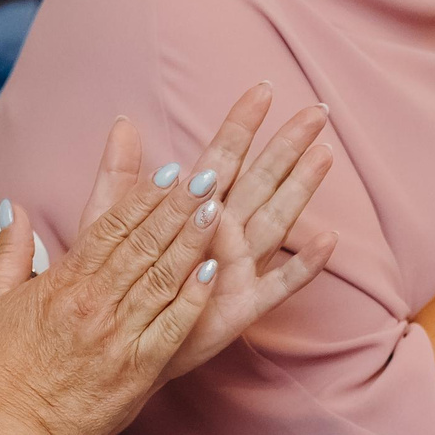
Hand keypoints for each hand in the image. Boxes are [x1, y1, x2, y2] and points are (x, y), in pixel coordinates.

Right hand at [0, 104, 273, 434]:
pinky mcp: (138, 370)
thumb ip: (10, 249)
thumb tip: (12, 205)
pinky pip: (173, 328)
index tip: (170, 170)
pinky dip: (195, 298)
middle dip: (177, 207)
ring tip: (218, 209)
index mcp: (64, 283)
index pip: (112, 228)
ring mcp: (120, 337)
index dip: (144, 196)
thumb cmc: (1, 366)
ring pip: (163, 279)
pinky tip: (215, 271)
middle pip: (144, 245)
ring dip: (192, 241)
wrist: (10, 429)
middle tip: (207, 175)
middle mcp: (95, 305)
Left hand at [63, 85, 338, 392]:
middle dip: (286, 146)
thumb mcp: (107, 225)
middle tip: (316, 112)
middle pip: (260, 181)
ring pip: (276, 220)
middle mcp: (224, 234)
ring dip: (300, 190)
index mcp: (194, 211)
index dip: (240, 125)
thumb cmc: (118, 285)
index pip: (222, 157)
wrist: (117, 346)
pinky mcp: (242, 307)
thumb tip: (123, 121)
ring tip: (323, 156)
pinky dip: (303, 266)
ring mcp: (238, 269)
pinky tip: (327, 241)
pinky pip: (279, 285)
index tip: (262, 88)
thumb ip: (118, 178)